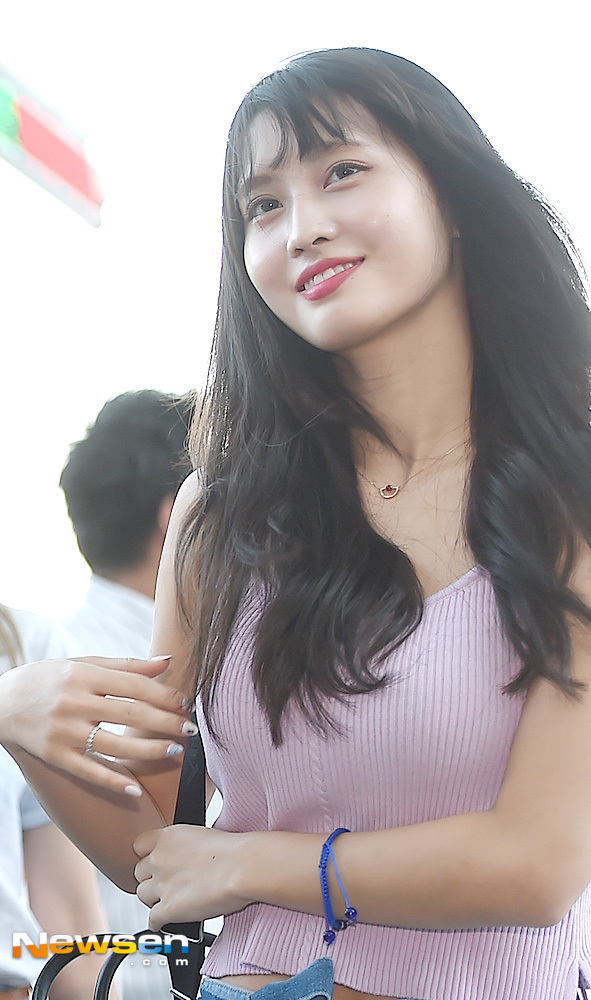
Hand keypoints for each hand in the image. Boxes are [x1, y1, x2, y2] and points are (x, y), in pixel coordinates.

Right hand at [0, 655, 192, 794]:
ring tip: (175, 751)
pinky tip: (134, 790)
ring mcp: (63, 731)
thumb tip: (168, 662)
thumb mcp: (84, 663)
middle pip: (130, 714)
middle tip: (192, 729)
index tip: (187, 703)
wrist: (2, 702)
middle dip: (165, 722)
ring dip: (148, 751)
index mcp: (85, 675)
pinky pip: (87, 772)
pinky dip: (111, 782)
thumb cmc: (51, 678)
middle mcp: (75, 702)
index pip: (134, 685)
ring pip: (114, 745)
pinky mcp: (54, 756)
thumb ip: (127, 665)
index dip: (164, 695)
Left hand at [134, 825, 249, 929]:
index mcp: (167, 837)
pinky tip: (167, 921)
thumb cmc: (232, 851)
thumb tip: (184, 856)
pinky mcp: (167, 909)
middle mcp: (159, 859)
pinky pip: (152, 921)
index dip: (147, 855)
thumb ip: (183, 846)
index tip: (155, 861)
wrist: (243, 867)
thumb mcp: (201, 835)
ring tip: (169, 900)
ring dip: (154, 900)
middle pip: (139, 873)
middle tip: (166, 882)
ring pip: (142, 896)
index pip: (139, 845)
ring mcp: (161, 884)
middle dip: (151, 878)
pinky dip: (159, 923)